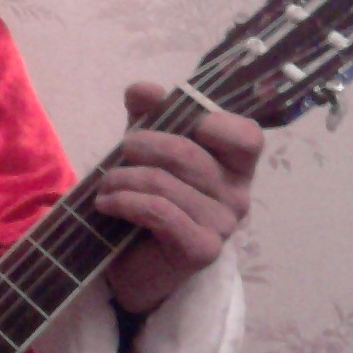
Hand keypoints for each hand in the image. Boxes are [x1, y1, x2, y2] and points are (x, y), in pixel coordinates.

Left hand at [97, 81, 262, 314]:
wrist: (130, 263)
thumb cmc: (146, 199)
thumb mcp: (145, 149)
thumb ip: (149, 116)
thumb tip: (145, 89)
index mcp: (235, 165)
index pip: (247, 136)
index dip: (215, 122)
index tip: (183, 122)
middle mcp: (237, 194)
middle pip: (190, 153)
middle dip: (143, 145)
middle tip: (120, 152)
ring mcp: (223, 225)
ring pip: (166, 183)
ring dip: (122, 179)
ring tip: (105, 186)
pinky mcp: (201, 250)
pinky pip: (160, 213)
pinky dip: (125, 202)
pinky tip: (107, 203)